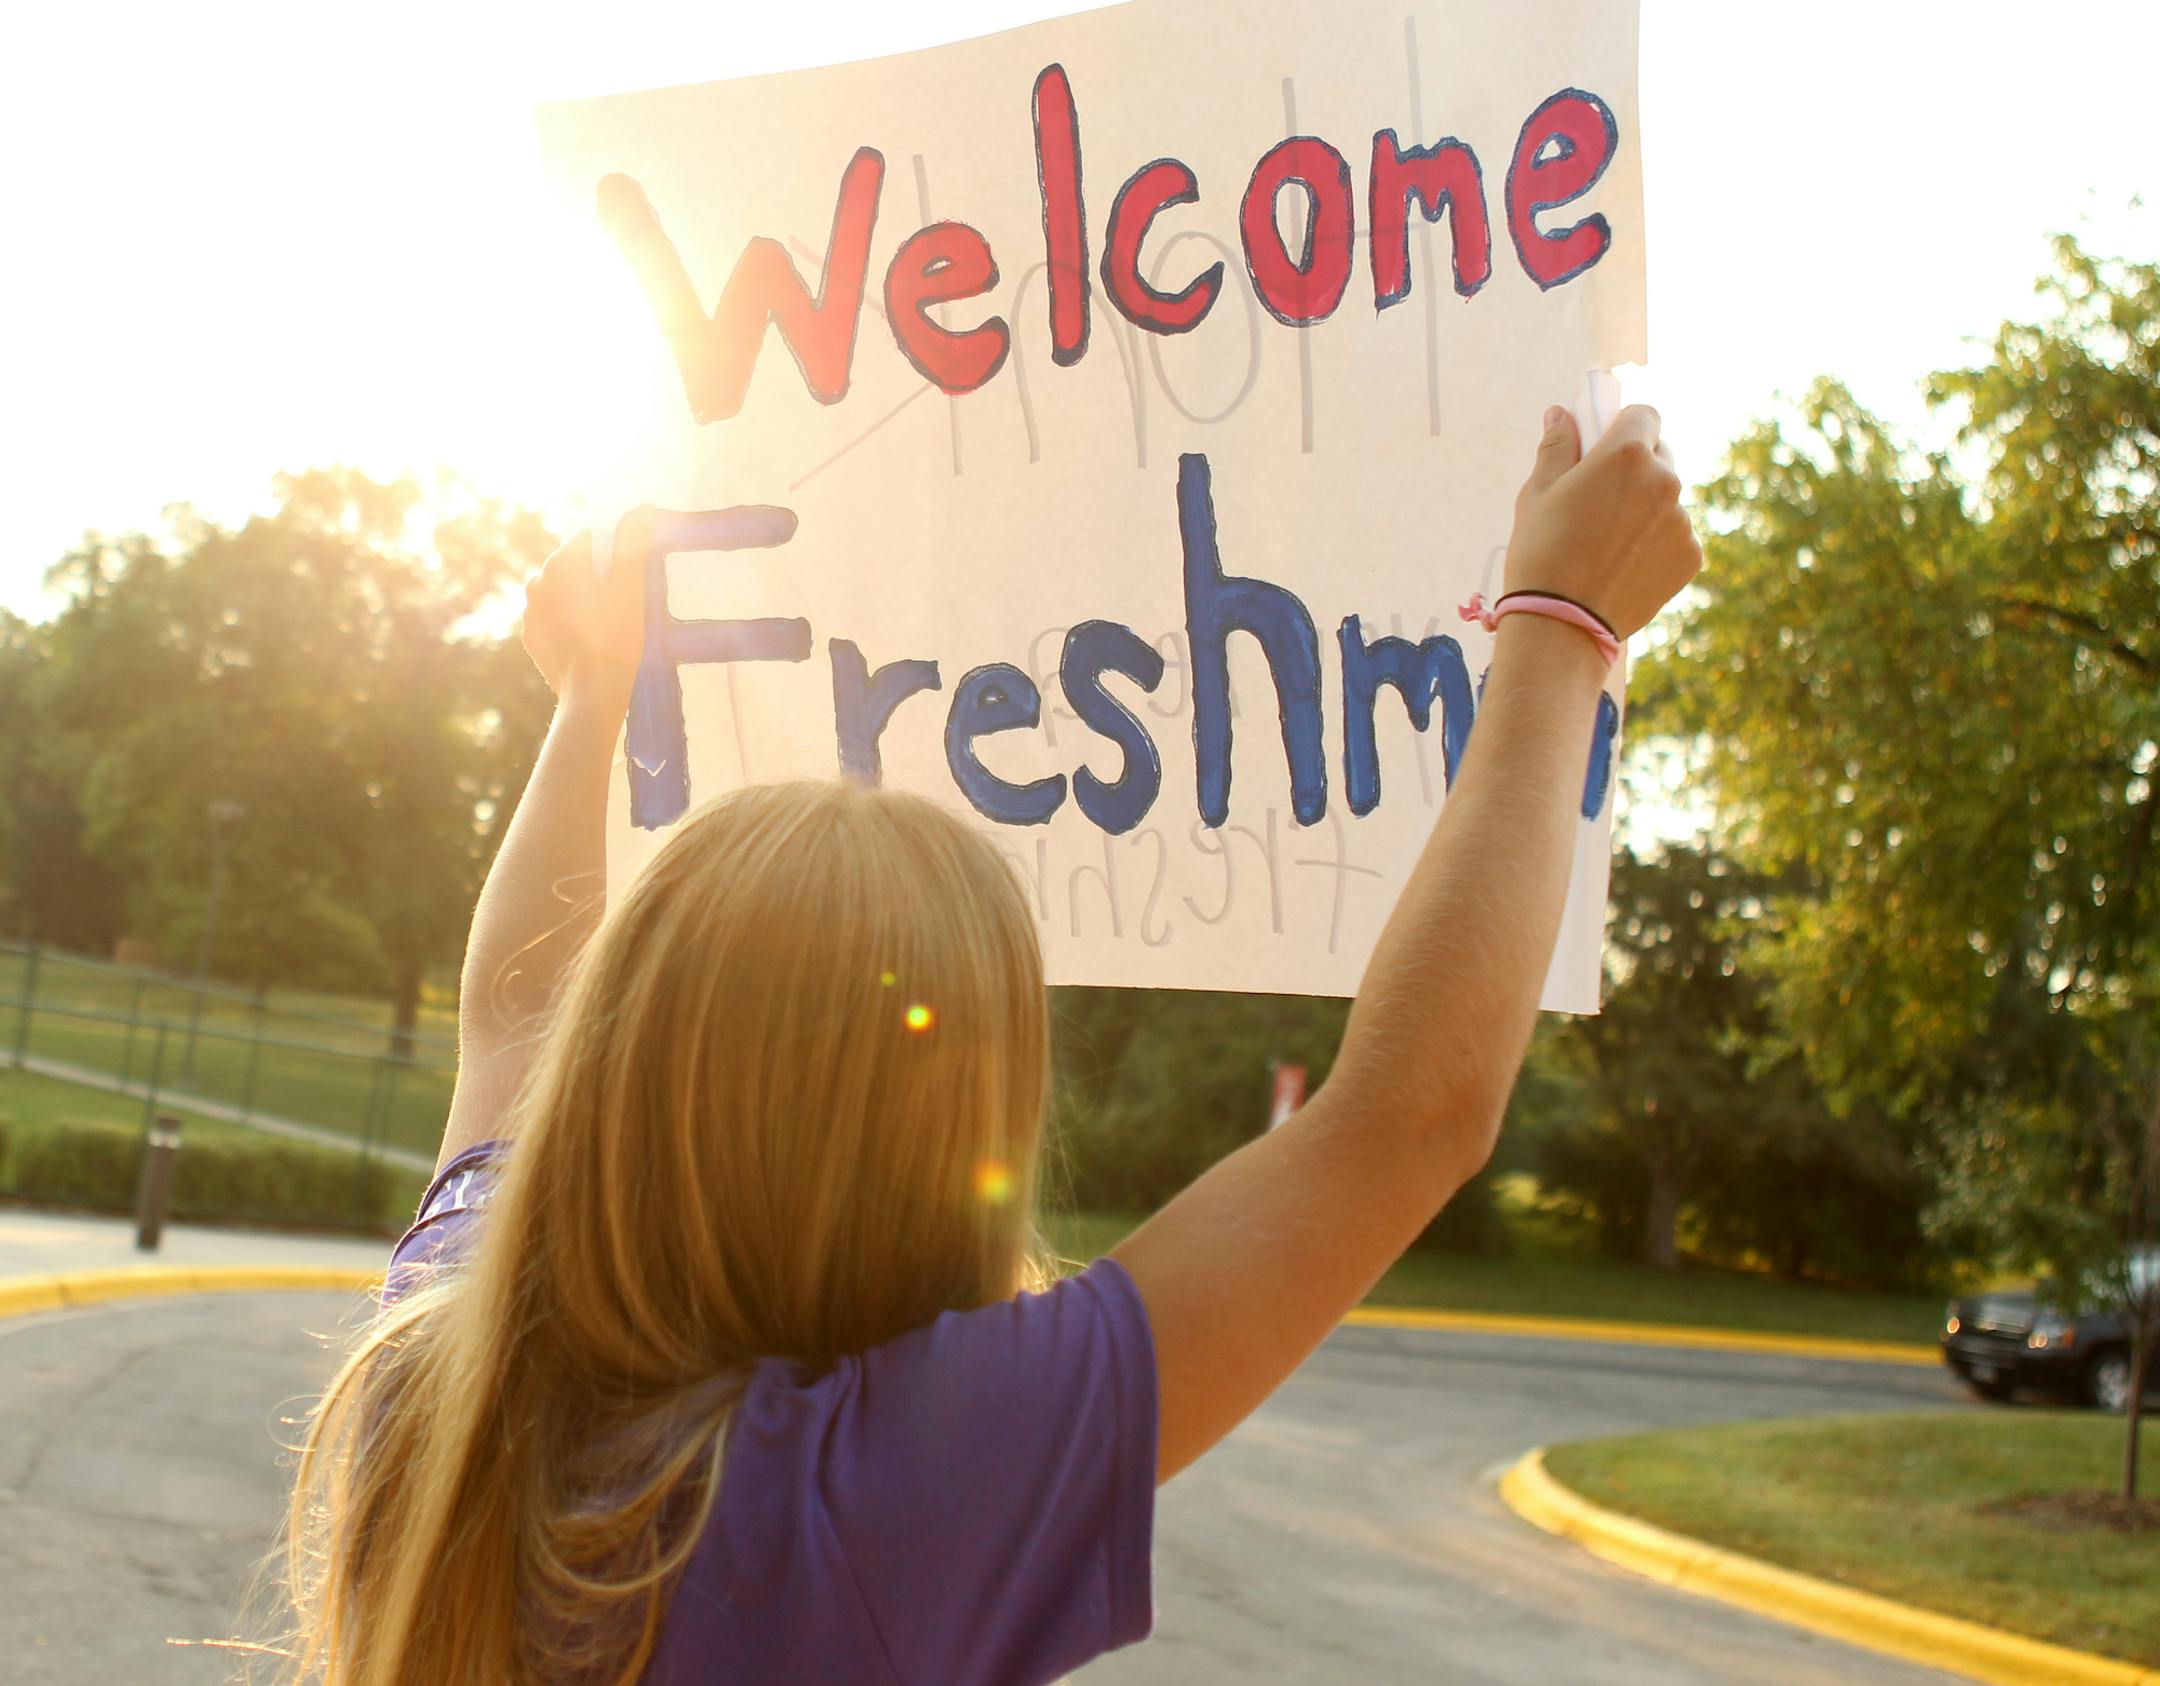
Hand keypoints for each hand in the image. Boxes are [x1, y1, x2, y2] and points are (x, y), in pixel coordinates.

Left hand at [522, 523, 642, 701]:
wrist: (592, 692)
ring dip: (581, 597)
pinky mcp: (532, 638)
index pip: (591, 537)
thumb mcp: (631, 584)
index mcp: (561, 562)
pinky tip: (590, 638)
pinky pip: (552, 618)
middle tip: (624, 600)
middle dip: (597, 574)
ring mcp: (531, 612)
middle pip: (575, 565)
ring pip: (562, 592)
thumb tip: (644, 508)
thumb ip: (634, 541)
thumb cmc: (616, 635)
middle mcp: (538, 581)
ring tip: (607, 621)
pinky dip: (568, 621)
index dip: (616, 550)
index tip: (633, 572)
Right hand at [1503, 404, 1700, 639]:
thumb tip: (1560, 413)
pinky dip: (1656, 544)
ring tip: (1608, 543)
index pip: (1645, 415)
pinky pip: (1676, 536)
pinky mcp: (1690, 556)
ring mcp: (1683, 520)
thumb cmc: (1541, 551)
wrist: (1562, 624)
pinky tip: (1623, 566)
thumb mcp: (1538, 492)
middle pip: (1661, 455)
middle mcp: (1666, 479)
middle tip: (1601, 500)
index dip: (1623, 427)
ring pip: (1668, 499)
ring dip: (1647, 508)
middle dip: (1637, 467)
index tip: (1604, 448)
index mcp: (1627, 454)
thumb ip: (1557, 446)